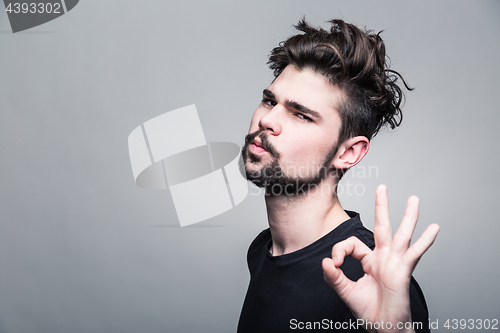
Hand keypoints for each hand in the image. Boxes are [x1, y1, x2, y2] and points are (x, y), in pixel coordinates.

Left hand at [322, 185, 439, 332]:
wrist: (382, 326)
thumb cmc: (368, 310)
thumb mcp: (345, 290)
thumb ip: (333, 276)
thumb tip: (324, 261)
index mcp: (369, 260)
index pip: (352, 243)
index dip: (339, 250)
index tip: (332, 264)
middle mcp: (383, 257)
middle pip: (381, 226)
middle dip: (381, 206)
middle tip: (381, 187)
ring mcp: (394, 262)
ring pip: (401, 234)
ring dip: (408, 216)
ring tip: (414, 199)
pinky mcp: (403, 270)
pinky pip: (414, 253)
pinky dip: (426, 240)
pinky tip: (435, 227)